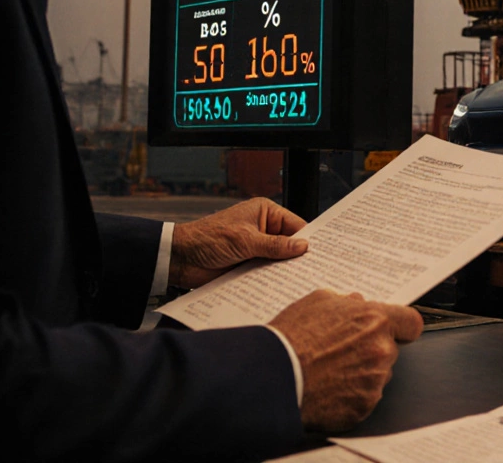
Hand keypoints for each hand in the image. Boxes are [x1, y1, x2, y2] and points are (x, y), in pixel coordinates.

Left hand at [169, 197, 307, 288]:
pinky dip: (273, 280)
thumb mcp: (245, 240)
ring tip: (304, 282)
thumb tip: (303, 247)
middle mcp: (263, 229)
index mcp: (265, 213)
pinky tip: (284, 289)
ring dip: (286, 271)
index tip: (323, 253)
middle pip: (290, 244)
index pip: (296, 225)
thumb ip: (275, 245)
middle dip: (299, 257)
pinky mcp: (249, 265)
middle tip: (317, 270)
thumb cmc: (208, 239)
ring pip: (280, 261)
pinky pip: (267, 273)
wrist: (180, 259)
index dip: (309, 239)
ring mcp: (256, 248)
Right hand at [270, 290, 423, 431]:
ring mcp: (374, 381)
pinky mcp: (364, 406)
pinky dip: (351, 396)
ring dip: (362, 373)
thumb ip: (346, 301)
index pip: (411, 323)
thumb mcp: (317, 301)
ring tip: (330, 371)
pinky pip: (365, 398)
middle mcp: (381, 351)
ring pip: (378, 375)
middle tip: (342, 352)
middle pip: (390, 350)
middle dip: (371, 350)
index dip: (402, 327)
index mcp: (375, 320)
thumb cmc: (292, 337)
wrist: (273, 376)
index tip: (395, 330)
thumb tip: (357, 303)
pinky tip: (328, 389)